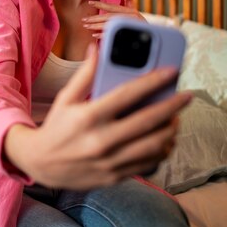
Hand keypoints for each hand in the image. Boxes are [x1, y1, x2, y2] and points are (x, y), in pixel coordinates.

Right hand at [4, 45, 191, 189]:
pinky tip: (164, 140)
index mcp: (89, 117)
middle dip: (172, 106)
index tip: (172, 71)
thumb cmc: (56, 127)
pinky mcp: (115, 176)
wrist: (41, 164)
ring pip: (153, 145)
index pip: (128, 95)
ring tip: (175, 118)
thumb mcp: (65, 98)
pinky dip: (161, 151)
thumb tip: (98, 49)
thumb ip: (85, 75)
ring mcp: (110, 161)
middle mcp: (101, 140)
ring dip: (170, 130)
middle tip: (186, 96)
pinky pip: (147, 164)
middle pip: (148, 121)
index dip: (153, 81)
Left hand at [83, 0, 145, 38]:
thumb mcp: (138, 16)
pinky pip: (113, 34)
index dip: (100, 4)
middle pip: (108, 17)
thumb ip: (131, 7)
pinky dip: (103, 35)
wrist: (155, 39)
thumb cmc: (145, 28)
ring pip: (109, 25)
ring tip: (86, 26)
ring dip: (96, 26)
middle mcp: (130, 17)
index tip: (90, 2)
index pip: (112, 7)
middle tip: (83, 19)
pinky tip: (94, 35)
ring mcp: (129, 26)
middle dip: (94, 18)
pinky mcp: (128, 34)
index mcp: (130, 12)